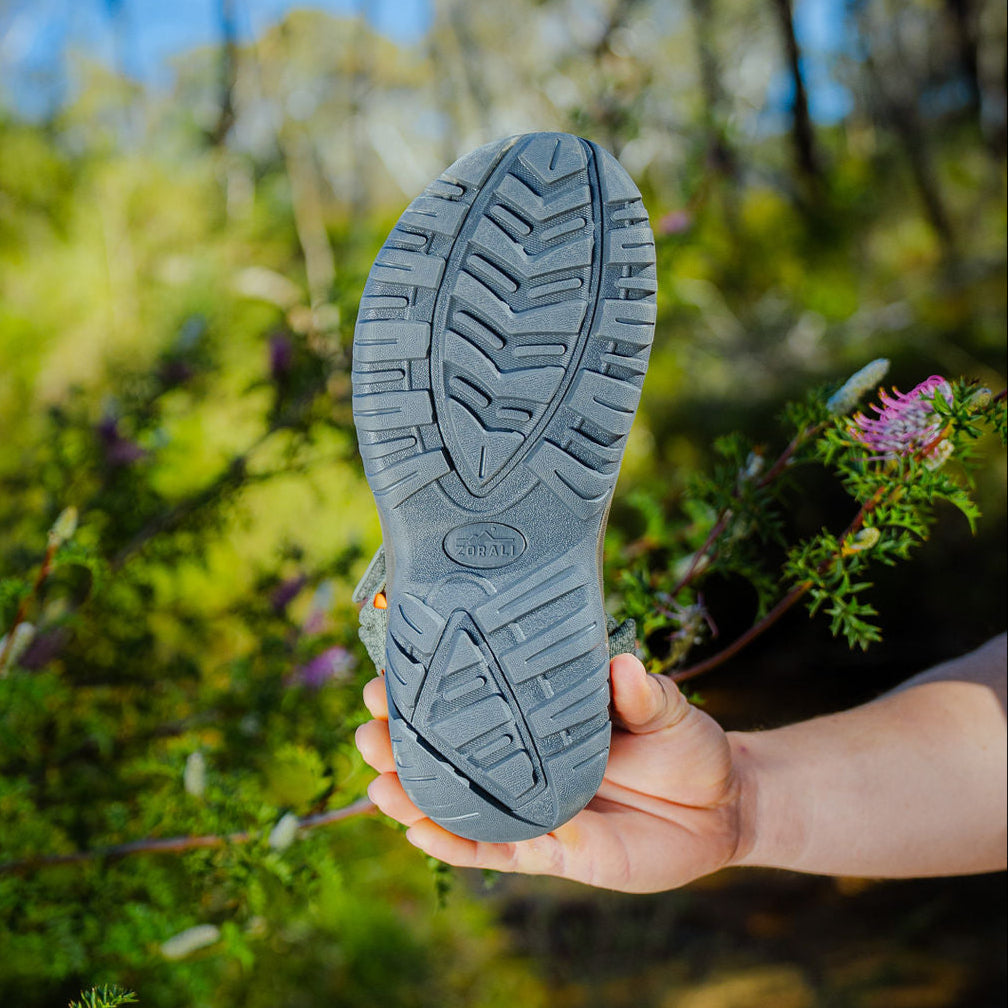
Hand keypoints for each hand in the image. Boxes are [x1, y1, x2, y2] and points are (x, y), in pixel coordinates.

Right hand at [355, 653, 744, 892]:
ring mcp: (534, 807)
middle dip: (407, 745)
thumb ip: (643, 694)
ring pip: (462, 805)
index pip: (481, 699)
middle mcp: (529, 759)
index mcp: (546, 717)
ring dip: (417, 797)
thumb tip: (624, 667)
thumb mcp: (668, 710)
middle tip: (371, 732)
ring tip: (380, 785)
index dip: (433, 689)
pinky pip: (495, 852)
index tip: (391, 674)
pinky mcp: (551, 852)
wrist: (720, 807)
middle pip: (454, 754)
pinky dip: (456, 846)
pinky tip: (418, 832)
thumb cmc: (686, 745)